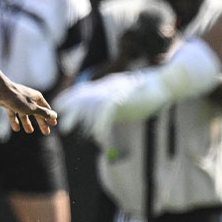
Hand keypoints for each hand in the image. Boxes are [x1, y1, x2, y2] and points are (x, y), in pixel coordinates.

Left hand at [0, 68, 56, 134]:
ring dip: (27, 123)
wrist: (0, 91)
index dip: (50, 117)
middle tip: (46, 132)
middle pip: (36, 113)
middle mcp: (28, 99)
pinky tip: (16, 129)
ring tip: (29, 131)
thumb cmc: (18, 99)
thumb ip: (43, 113)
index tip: (54, 124)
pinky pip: (13, 114)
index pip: (46, 109)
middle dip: (41, 122)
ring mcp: (18, 101)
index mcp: (36, 98)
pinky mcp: (9, 104)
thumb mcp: (32, 108)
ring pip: (24, 114)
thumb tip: (55, 116)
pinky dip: (15, 121)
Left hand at [55, 70, 172, 143]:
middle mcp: (106, 88)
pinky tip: (99, 138)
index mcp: (105, 86)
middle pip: (82, 98)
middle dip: (71, 112)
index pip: (81, 90)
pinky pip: (106, 114)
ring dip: (86, 123)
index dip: (69, 99)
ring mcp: (114, 93)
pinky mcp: (122, 100)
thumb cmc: (145, 90)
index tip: (58, 108)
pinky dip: (101, 127)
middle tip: (63, 127)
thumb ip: (111, 100)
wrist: (163, 83)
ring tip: (84, 136)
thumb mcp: (123, 93)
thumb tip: (103, 111)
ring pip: (92, 107)